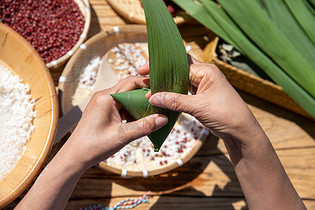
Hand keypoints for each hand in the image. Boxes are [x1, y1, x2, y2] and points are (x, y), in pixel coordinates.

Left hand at [68, 76, 167, 167]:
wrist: (75, 157)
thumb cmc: (93, 146)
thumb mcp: (122, 136)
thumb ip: (144, 126)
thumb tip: (163, 119)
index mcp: (106, 98)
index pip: (131, 82)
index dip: (147, 84)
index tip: (161, 90)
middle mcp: (104, 97)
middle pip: (130, 89)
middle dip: (145, 96)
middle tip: (161, 104)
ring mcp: (104, 104)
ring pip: (127, 99)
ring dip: (139, 105)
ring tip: (154, 114)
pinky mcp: (105, 112)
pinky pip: (123, 107)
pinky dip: (133, 112)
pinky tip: (142, 121)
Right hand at [138, 56, 262, 147]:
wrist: (241, 131)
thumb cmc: (226, 115)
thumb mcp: (198, 107)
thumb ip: (174, 101)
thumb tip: (152, 97)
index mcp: (206, 71)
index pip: (179, 63)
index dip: (160, 67)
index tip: (143, 70)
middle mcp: (205, 75)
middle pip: (178, 70)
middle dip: (161, 74)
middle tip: (144, 78)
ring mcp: (203, 86)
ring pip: (180, 81)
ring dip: (167, 85)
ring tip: (150, 87)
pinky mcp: (201, 97)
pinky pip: (184, 92)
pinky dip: (173, 94)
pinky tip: (162, 97)